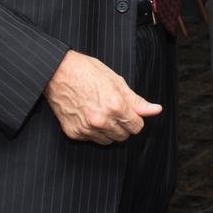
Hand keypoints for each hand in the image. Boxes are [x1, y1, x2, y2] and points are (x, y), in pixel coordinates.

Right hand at [43, 49, 161, 144]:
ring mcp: (87, 129)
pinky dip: (92, 131)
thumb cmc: (87, 72)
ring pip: (108, 141)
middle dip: (122, 125)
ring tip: (100, 112)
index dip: (135, 119)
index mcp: (116, 106)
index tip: (129, 112)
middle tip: (113, 110)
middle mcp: (102, 121)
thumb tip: (156, 110)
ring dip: (108, 131)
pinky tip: (88, 115)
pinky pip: (91, 139)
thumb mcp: (117, 82)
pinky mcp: (74, 133)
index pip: (137, 127)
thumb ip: (137, 101)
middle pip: (123, 136)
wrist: (57, 72)